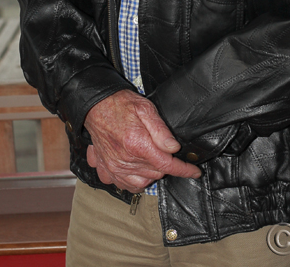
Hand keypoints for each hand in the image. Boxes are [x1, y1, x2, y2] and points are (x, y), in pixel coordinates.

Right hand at [84, 89, 200, 192]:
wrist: (95, 104)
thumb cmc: (120, 104)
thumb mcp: (145, 109)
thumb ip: (161, 130)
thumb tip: (174, 148)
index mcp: (138, 145)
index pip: (167, 165)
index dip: (184, 170)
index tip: (194, 171)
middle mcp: (125, 160)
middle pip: (156, 173)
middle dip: (165, 164)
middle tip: (162, 149)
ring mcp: (114, 167)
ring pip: (142, 182)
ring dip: (150, 174)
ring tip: (150, 159)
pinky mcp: (106, 169)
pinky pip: (124, 184)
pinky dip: (133, 180)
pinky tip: (135, 168)